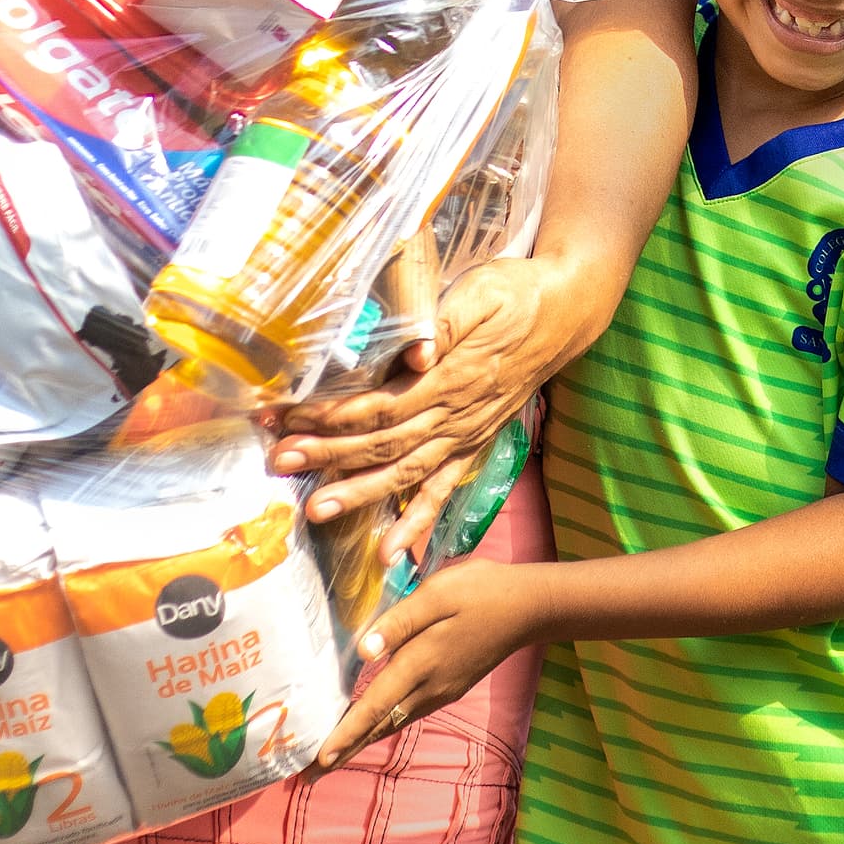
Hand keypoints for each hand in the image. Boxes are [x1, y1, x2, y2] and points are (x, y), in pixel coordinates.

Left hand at [265, 251, 602, 526]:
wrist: (564, 314)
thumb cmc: (515, 295)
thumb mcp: (480, 292)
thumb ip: (444, 324)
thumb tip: (414, 352)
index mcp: (453, 376)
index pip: (382, 403)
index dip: (333, 414)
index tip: (289, 416)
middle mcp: (457, 415)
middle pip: (384, 442)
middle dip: (328, 453)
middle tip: (280, 460)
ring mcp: (465, 435)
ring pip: (405, 472)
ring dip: (359, 492)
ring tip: (316, 509)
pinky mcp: (472, 445)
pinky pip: (442, 490)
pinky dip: (417, 523)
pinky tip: (391, 551)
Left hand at [313, 559, 544, 771]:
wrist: (529, 608)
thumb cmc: (481, 592)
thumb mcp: (439, 593)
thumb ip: (400, 620)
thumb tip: (364, 650)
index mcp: (421, 663)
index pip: (375, 706)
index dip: (346, 733)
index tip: (319, 760)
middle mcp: (429, 687)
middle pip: (378, 726)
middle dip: (343, 751)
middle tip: (307, 776)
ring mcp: (441, 691)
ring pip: (392, 723)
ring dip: (359, 741)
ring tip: (329, 758)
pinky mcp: (449, 687)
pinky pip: (406, 714)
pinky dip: (380, 726)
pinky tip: (369, 726)